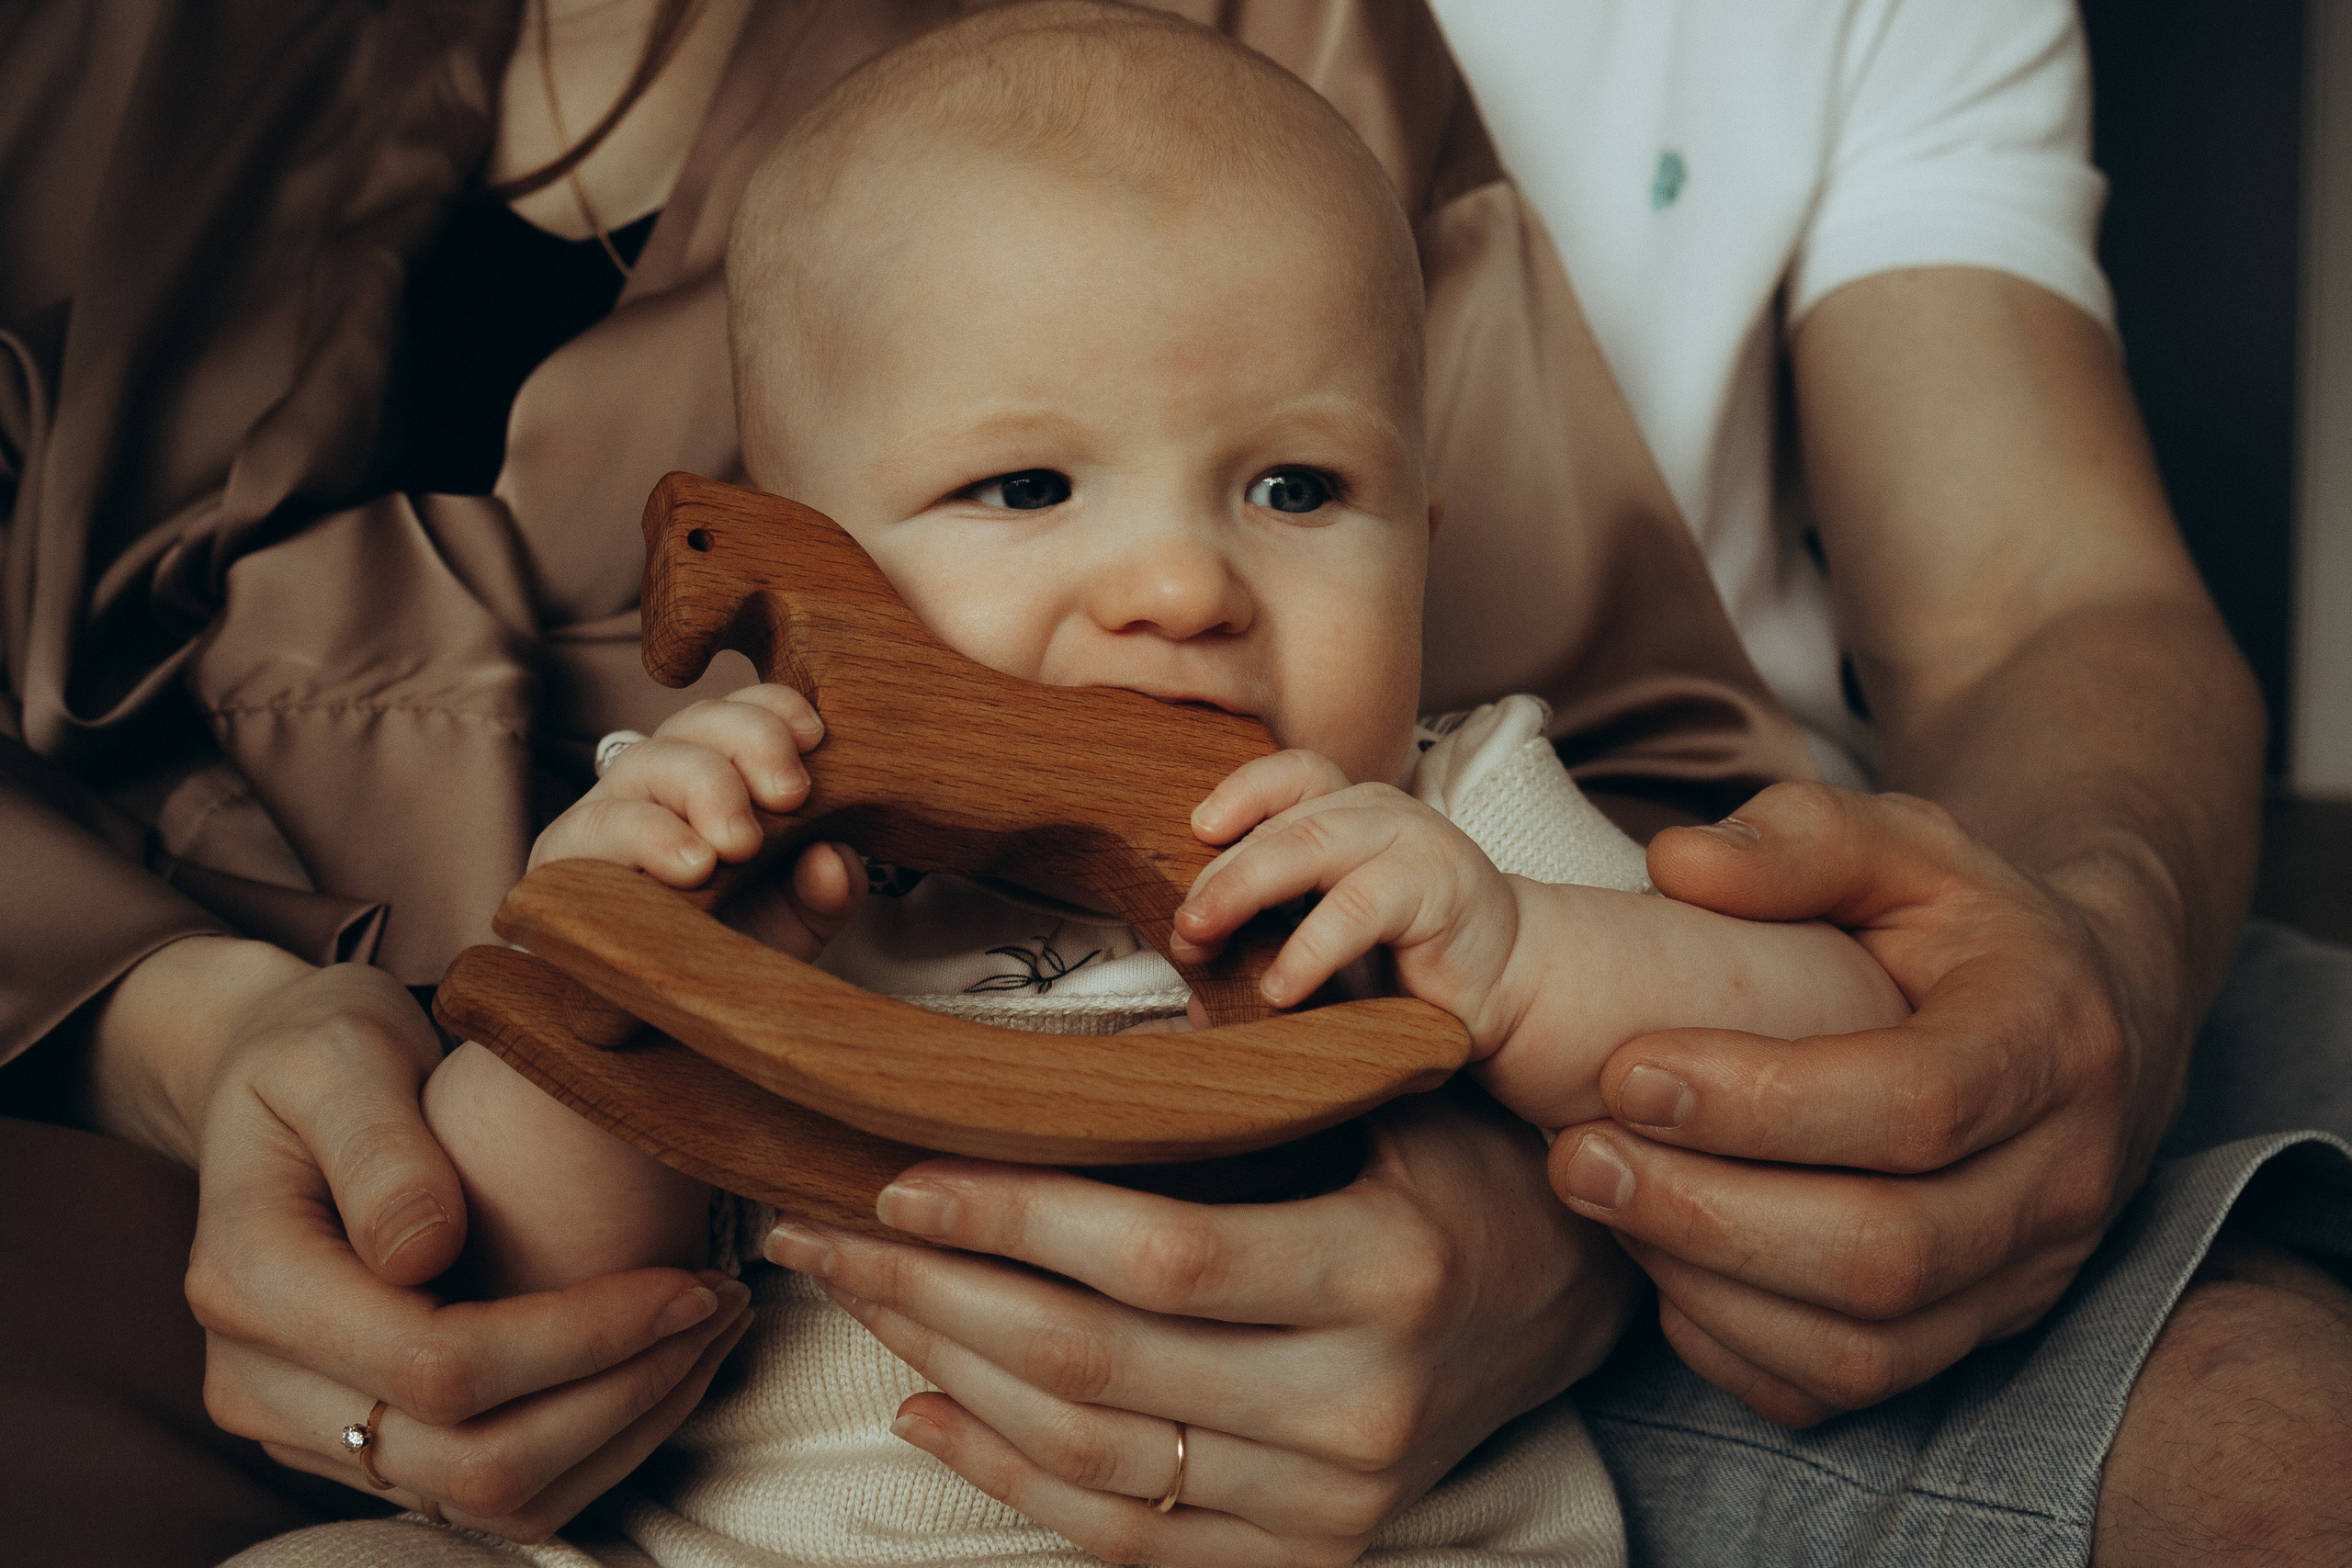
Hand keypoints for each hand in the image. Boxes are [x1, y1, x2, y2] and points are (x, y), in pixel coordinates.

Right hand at [154, 951, 755, 1538]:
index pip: (439, 1366)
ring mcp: (309, 1428)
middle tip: (723, 1303)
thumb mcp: (335, 1052)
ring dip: (626, 1429)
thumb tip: (423, 1251)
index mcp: (250, 1285)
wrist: (279, 1088)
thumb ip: (375, 1143)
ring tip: (711, 1330)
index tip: (688, 1279)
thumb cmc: (318, 1049)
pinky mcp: (365, 1441)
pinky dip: (596, 1441)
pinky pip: (494, 1490)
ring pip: (493, 1498)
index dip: (582, 1339)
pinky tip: (663, 1359)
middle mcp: (261, 1384)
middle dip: (624, 1394)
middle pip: (474, 1461)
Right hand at [533, 683, 861, 955]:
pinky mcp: (562, 862)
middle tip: (790, 796)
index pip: (738, 713)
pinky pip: (596, 829)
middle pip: (694, 723)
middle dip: (749, 744)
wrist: (652, 1031)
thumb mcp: (794, 926)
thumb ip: (825, 891)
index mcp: (714, 776)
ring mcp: (607, 817)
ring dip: (702, 789)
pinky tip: (690, 868)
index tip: (815, 737)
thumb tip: (834, 858)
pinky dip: (648, 839)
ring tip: (738, 845)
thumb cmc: (724, 956)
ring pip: (645, 763)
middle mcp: (657, 784)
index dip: (773, 709)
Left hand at [761, 1086, 1637, 1566]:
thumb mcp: (1385, 1107)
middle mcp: (1364, 1406)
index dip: (1016, 1220)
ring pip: (1093, 1454)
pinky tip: (928, 1405)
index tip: (902, 1175)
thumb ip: (1248, 1098)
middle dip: (938, 1294)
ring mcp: (1334, 1501)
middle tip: (829, 1233)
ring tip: (859, 1299)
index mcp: (1390, 1273)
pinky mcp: (1305, 1553)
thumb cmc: (1449, 1173)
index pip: (1164, 1257)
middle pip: (1101, 1364)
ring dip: (949, 1372)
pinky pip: (1126, 1536)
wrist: (1556, 1304)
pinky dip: (1009, 1475)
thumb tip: (1045, 1070)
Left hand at [1173, 750, 1524, 1042]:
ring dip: (1245, 891)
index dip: (1238, 795)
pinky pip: (1356, 908)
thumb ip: (1269, 949)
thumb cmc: (1415, 962)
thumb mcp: (1331, 942)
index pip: (1289, 776)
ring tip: (1204, 939)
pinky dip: (1309, 948)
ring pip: (1311, 848)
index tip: (1195, 833)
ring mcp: (1413, 842)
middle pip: (1284, 821)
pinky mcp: (1436, 888)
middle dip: (1220, 873)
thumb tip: (1193, 993)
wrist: (1514, 983)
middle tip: (1182, 927)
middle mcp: (1380, 814)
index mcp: (1352, 812)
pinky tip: (1280, 988)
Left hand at [1552, 782, 2165, 1425]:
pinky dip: (1736, 1349)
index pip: (1918, 1105)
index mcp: (2051, 1041)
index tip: (1627, 1071)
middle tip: (1575, 1157)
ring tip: (1599, 1204)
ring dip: (1707, 1286)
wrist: (2083, 1015)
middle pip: (1886, 1250)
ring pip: (1865, 1344)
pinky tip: (1659, 1268)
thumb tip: (1678, 863)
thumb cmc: (1963, 924)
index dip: (1763, 1104)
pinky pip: (1847, 1389)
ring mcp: (2025, 1278)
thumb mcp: (1903, 843)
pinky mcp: (1974, 1337)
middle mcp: (2062, 1180)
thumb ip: (1799, 839)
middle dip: (1707, 1214)